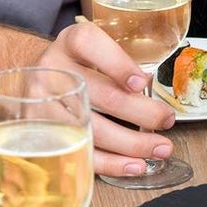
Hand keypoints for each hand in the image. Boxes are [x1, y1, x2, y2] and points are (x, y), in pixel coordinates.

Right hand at [38, 20, 174, 178]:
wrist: (38, 78)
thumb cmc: (79, 62)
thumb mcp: (96, 48)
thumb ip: (119, 61)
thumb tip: (148, 88)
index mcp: (71, 42)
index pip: (92, 45)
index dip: (119, 66)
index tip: (143, 84)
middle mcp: (53, 70)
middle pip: (102, 95)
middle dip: (142, 112)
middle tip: (167, 120)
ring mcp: (43, 104)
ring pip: (93, 129)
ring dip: (132, 143)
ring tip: (159, 149)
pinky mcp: (41, 134)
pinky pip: (80, 152)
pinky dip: (111, 163)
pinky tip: (134, 165)